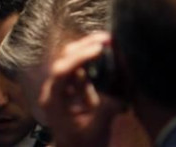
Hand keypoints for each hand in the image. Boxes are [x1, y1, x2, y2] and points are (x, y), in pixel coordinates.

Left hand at [38, 32, 125, 146]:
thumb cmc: (84, 144)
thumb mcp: (96, 129)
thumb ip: (106, 110)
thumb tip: (121, 92)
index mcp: (54, 101)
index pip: (61, 72)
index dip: (79, 57)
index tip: (100, 49)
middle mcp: (54, 90)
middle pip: (64, 60)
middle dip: (84, 46)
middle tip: (108, 39)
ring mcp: (62, 87)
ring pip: (70, 58)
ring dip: (87, 47)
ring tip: (108, 41)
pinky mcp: (72, 86)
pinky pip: (79, 65)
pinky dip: (91, 56)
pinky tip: (105, 50)